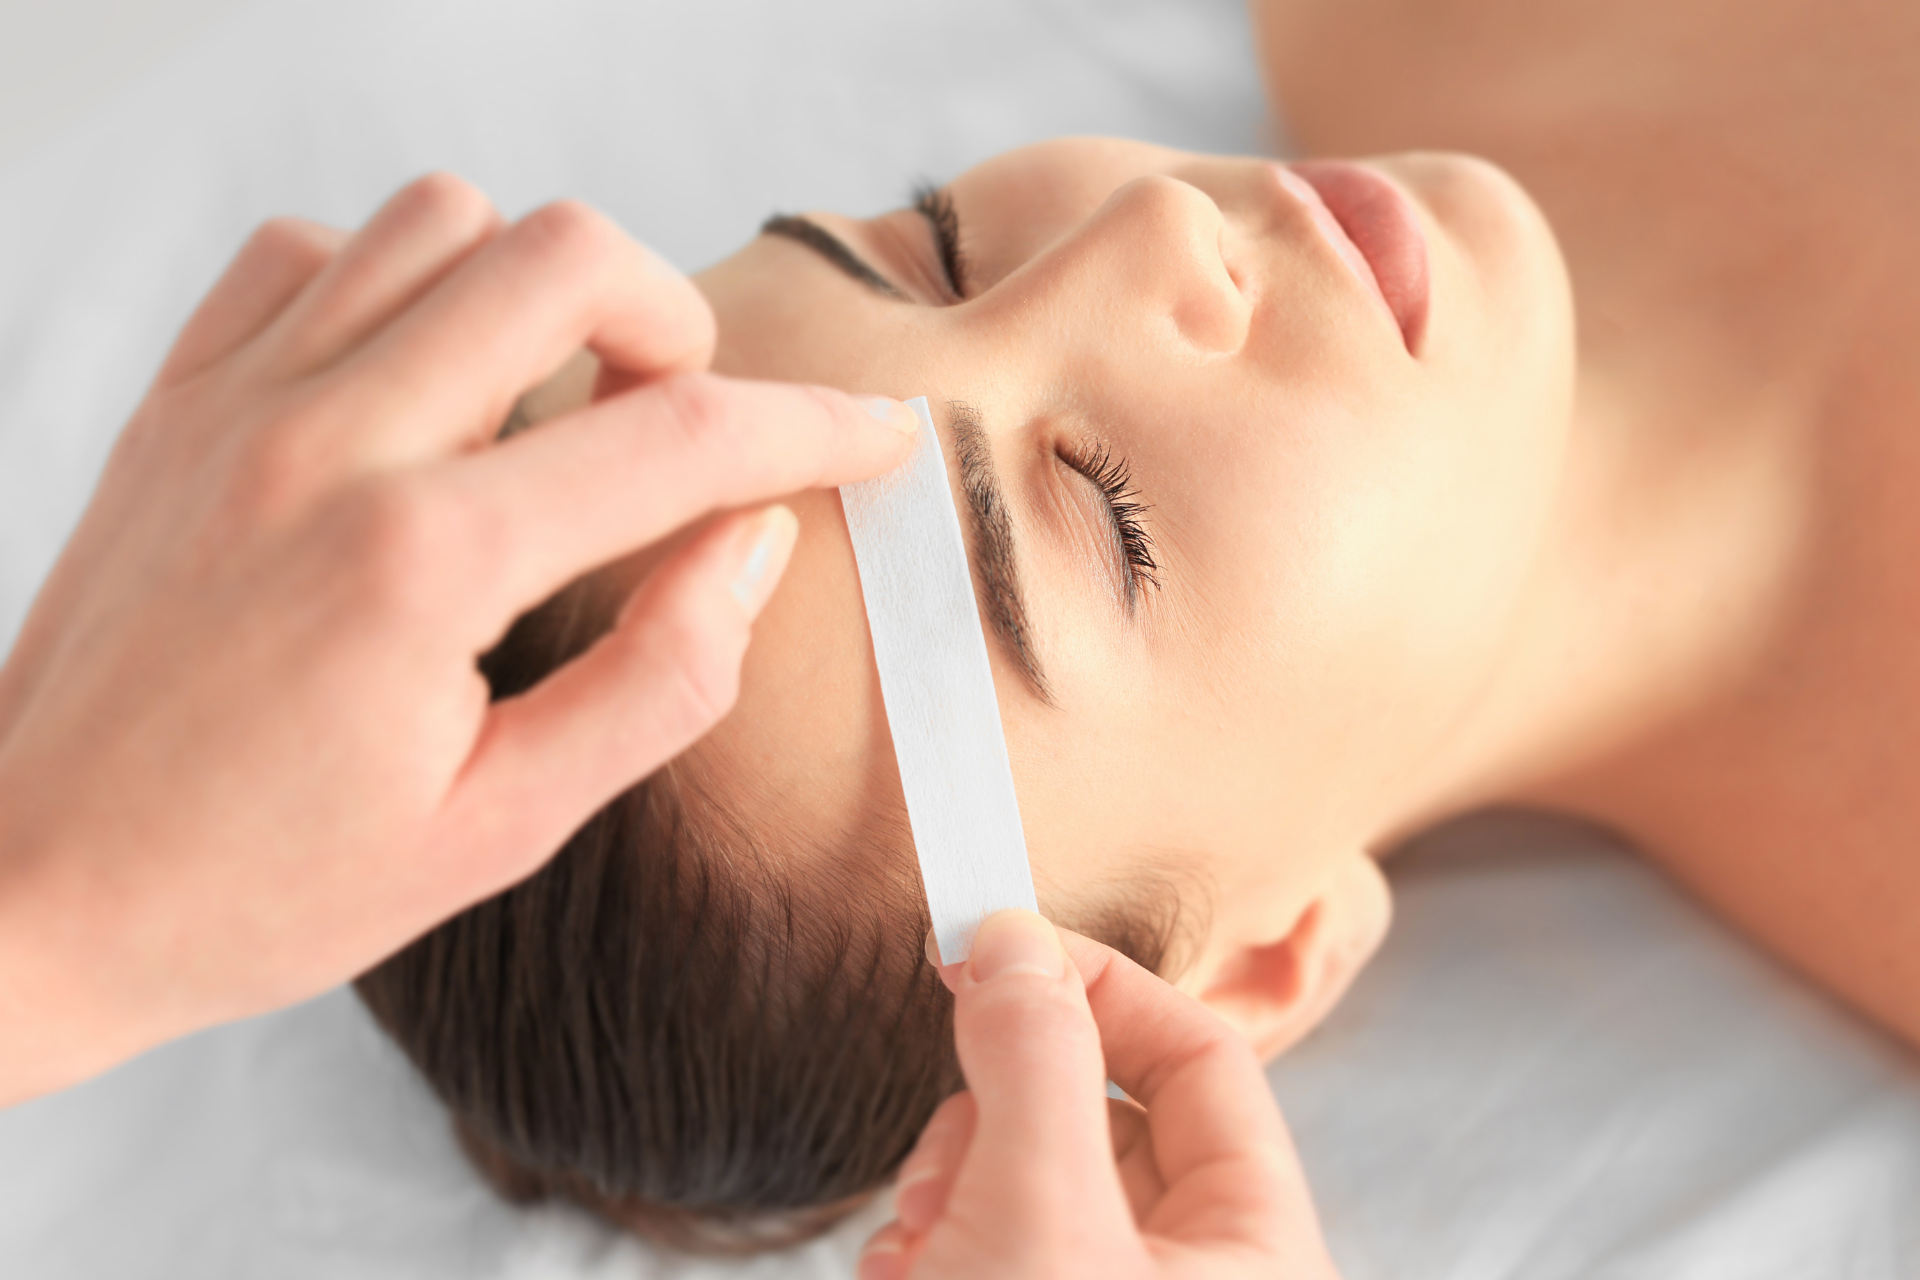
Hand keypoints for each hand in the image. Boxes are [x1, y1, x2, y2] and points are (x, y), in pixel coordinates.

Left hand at [0, 174, 915, 1103]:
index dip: (812, 427)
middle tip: (684, 423)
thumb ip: (661, 677)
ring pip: (441, 222)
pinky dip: (398, 283)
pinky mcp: (178, 395)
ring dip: (537, 290)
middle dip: (676, 325)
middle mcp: (329, 445)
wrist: (28, 889)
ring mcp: (239, 402)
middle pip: (565, 255)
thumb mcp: (504, 829)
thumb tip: (753, 544)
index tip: (873, 435)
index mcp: (423, 564)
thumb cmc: (260, 885)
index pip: (681, 436)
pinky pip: (312, 248)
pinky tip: (419, 386)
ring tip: (551, 405)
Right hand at [860, 911, 1342, 1278]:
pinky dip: (929, 1245)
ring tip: (918, 1240)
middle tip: (945, 1147)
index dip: (1102, 989)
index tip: (996, 951)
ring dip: (947, 1187)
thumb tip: (1014, 942)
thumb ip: (1036, 1062)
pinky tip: (901, 1274)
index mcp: (1256, 1254)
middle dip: (998, 1114)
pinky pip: (990, 1245)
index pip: (1205, 1060)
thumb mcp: (1037, 1215)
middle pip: (1103, 1117)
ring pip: (1031, 1181)